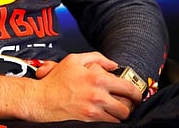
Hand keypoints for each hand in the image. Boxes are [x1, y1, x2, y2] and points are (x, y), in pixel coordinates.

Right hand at [0, 52, 142, 122]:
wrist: (42, 99)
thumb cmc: (56, 80)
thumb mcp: (74, 60)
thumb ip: (97, 58)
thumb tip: (113, 65)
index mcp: (98, 78)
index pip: (127, 87)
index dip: (136, 92)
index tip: (137, 94)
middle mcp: (98, 95)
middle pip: (127, 105)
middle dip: (131, 105)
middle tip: (130, 104)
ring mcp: (94, 110)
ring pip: (120, 116)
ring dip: (121, 114)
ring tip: (118, 110)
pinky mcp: (89, 121)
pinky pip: (109, 123)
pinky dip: (112, 120)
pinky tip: (108, 115)